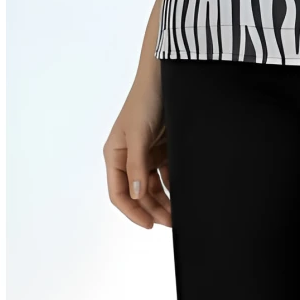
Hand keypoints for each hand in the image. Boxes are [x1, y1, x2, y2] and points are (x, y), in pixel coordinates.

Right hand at [103, 66, 171, 228]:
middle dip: (153, 209)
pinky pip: (167, 173)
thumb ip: (137, 166)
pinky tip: (184, 194)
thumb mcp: (138, 134)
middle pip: (139, 193)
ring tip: (179, 213)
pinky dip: (174, 185)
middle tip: (171, 222)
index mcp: (115, 154)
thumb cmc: (146, 100)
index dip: (133, 211)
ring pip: (154, 186)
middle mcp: (129, 156)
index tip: (149, 225)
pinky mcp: (164, 146)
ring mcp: (147, 152)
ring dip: (164, 200)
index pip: (119, 193)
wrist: (167, 74)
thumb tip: (137, 195)